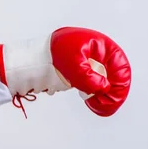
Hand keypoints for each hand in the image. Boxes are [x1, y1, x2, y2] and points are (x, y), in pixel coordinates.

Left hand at [0, 26, 131, 115]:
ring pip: (99, 79)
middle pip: (110, 72)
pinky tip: (87, 99)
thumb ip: (89, 76)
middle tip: (105, 104)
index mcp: (96, 44)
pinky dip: (89, 91)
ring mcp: (84, 62)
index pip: (117, 61)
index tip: (114, 93)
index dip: (120, 78)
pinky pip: (88, 82)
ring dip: (99, 92)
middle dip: (110, 88)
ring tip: (95, 103)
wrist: (27, 61)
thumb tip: (103, 87)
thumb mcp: (72, 64)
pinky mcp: (75, 70)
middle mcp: (93, 52)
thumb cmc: (48, 54)